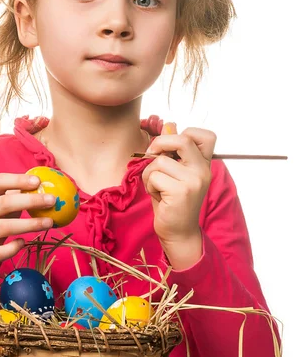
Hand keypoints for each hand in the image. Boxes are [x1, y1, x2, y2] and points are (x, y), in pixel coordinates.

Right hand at [0, 173, 55, 271]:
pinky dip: (12, 249)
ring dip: (30, 224)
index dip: (17, 180)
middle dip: (31, 201)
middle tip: (52, 200)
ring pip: (5, 227)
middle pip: (5, 203)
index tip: (38, 181)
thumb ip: (20, 194)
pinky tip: (23, 243)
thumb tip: (50, 184)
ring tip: (49, 222)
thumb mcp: (2, 204)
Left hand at [142, 122, 215, 246]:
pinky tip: (158, 196)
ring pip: (160, 161)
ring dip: (150, 173)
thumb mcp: (174, 172)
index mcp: (204, 164)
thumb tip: (168, 125)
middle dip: (159, 143)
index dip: (185, 133)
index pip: (206, 136)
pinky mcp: (181, 192)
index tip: (171, 146)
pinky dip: (149, 185)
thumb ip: (173, 152)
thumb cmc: (171, 200)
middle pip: (182, 139)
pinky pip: (154, 176)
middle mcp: (203, 170)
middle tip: (151, 155)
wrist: (178, 231)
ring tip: (157, 186)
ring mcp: (194, 181)